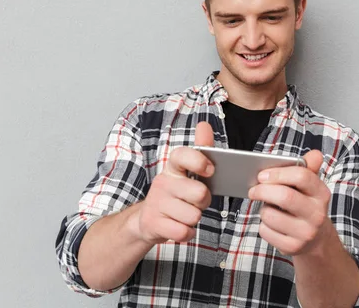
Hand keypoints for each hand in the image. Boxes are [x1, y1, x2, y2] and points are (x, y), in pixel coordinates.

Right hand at [136, 122, 214, 243]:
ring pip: (193, 216)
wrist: (148, 219)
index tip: (210, 169)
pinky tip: (180, 226)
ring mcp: (156, 203)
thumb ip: (201, 149)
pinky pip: (183, 232)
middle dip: (204, 201)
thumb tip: (204, 124)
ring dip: (194, 219)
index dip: (198, 161)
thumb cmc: (176, 193)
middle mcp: (163, 182)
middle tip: (196, 201)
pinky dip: (186, 233)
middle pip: (199, 193)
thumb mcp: (188, 171)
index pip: (182, 155)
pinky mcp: (153, 223)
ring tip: (185, 213)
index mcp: (172, 167)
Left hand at [248, 150, 330, 255]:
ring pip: (271, 215)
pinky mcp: (293, 247)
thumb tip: (315, 154)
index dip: (278, 174)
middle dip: (263, 191)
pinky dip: (263, 226)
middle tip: (253, 190)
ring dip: (263, 210)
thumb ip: (309, 169)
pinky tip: (271, 224)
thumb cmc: (307, 206)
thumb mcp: (311, 188)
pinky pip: (266, 231)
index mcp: (321, 194)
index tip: (262, 175)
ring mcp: (306, 232)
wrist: (316, 241)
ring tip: (267, 208)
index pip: (302, 177)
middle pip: (284, 196)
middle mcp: (317, 214)